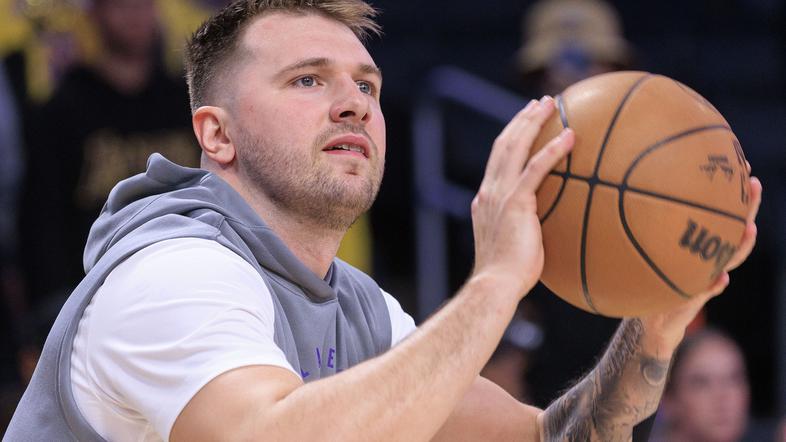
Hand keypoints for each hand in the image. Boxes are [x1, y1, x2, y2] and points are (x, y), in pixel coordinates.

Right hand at [470, 97, 573, 297]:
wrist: (496, 284)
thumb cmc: (509, 276)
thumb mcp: (514, 246)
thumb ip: (523, 231)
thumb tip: (544, 232)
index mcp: (486, 200)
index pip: (497, 160)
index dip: (510, 138)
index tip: (523, 123)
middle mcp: (489, 191)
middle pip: (504, 145)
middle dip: (521, 121)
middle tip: (539, 104)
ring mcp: (499, 194)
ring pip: (516, 147)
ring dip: (533, 122)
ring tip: (550, 105)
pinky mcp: (515, 202)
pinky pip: (536, 168)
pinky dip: (553, 149)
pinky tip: (570, 136)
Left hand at [637, 175, 762, 354]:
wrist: (650, 321)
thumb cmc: (643, 280)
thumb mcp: (638, 253)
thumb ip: (636, 229)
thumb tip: (618, 189)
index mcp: (696, 243)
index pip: (718, 213)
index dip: (729, 192)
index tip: (740, 166)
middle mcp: (707, 257)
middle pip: (733, 228)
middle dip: (746, 206)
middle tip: (753, 184)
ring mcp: (705, 277)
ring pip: (730, 258)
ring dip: (740, 244)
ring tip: (749, 229)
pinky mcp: (695, 299)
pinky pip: (707, 291)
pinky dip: (715, 285)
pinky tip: (721, 279)